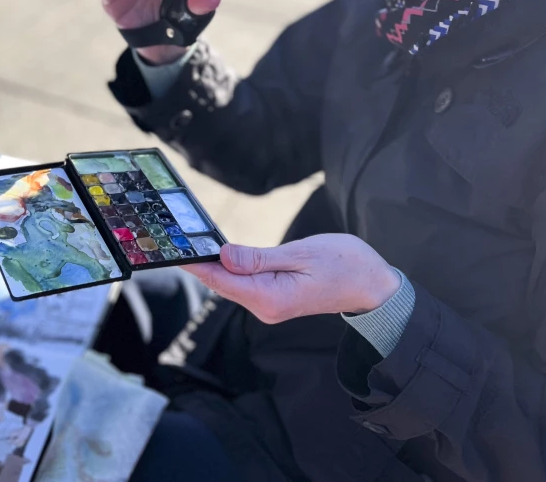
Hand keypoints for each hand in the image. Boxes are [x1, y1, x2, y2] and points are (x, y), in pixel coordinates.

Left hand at [181, 234, 400, 324]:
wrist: (373, 285)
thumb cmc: (344, 264)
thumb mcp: (301, 253)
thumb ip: (259, 258)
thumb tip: (224, 256)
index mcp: (270, 297)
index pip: (221, 280)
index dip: (195, 264)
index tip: (172, 250)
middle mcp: (266, 307)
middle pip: (222, 282)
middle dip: (201, 262)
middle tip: (175, 238)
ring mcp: (270, 306)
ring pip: (232, 283)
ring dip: (214, 264)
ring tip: (191, 242)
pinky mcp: (275, 299)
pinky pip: (245, 283)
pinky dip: (231, 268)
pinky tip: (220, 254)